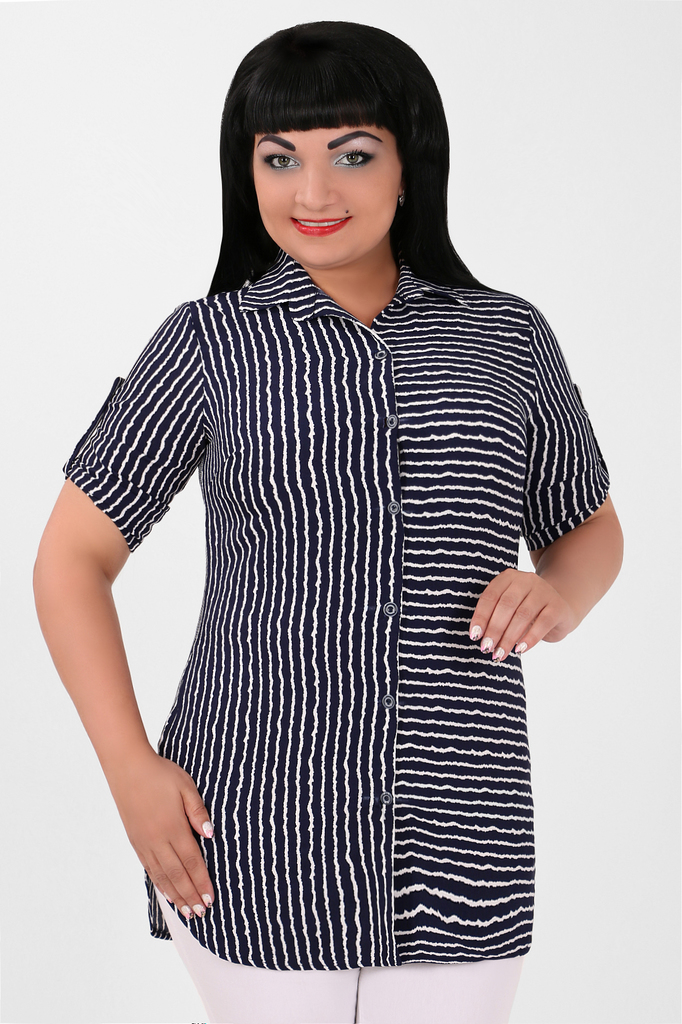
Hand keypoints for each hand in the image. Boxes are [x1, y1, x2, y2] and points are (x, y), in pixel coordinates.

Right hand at [105, 747, 214, 919]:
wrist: (127, 767)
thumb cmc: (160, 774)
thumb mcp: (186, 786)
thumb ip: (198, 812)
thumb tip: (210, 835)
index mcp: (173, 826)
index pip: (192, 861)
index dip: (202, 881)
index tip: (211, 898)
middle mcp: (158, 840)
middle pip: (178, 874)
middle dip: (191, 895)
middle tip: (203, 913)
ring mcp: (145, 842)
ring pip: (163, 876)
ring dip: (177, 895)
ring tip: (188, 912)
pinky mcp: (136, 841)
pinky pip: (150, 868)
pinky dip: (161, 884)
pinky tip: (168, 892)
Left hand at [468, 568, 577, 662]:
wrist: (560, 609)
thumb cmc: (527, 611)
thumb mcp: (510, 608)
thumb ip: (496, 616)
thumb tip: (481, 638)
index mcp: (508, 578)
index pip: (490, 596)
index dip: (481, 617)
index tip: (474, 636)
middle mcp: (526, 580)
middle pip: (506, 605)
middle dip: (494, 629)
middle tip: (487, 648)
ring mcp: (544, 591)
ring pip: (522, 615)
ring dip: (509, 637)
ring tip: (501, 653)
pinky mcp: (558, 606)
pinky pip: (542, 623)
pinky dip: (530, 638)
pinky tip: (520, 650)